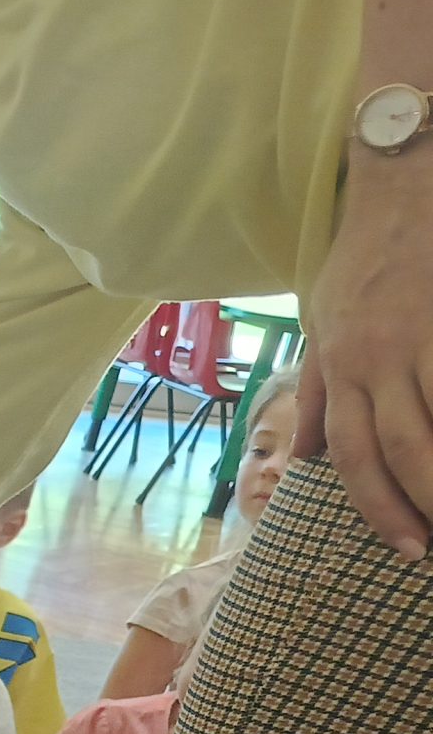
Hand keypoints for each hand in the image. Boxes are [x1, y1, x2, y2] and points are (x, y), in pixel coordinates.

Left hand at [297, 155, 432, 557]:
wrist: (405, 183)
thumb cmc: (363, 260)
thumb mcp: (322, 326)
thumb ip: (322, 395)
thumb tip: (311, 458)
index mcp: (344, 368)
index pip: (357, 457)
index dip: (380, 508)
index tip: (406, 549)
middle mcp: (381, 358)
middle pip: (405, 451)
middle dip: (425, 507)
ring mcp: (426, 338)